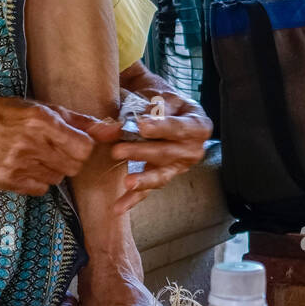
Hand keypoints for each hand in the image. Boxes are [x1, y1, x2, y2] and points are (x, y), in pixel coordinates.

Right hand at [0, 98, 109, 194]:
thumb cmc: (13, 115)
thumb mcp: (47, 109)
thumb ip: (83, 122)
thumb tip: (114, 130)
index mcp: (42, 122)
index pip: (84, 148)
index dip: (83, 147)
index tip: (74, 142)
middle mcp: (30, 144)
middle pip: (74, 166)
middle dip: (71, 159)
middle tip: (54, 149)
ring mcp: (17, 165)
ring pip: (58, 179)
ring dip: (54, 170)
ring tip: (37, 155)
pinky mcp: (7, 181)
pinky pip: (40, 189)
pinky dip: (39, 180)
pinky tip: (26, 166)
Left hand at [95, 89, 212, 213]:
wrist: (167, 109)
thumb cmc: (164, 102)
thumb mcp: (156, 98)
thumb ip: (135, 112)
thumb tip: (107, 129)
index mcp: (197, 125)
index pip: (179, 127)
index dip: (161, 127)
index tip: (142, 126)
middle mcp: (193, 149)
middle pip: (167, 152)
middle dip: (142, 152)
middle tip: (119, 150)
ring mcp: (180, 166)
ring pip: (161, 174)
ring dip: (142, 179)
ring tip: (127, 182)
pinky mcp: (164, 177)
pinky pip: (150, 190)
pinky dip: (134, 199)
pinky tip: (119, 207)